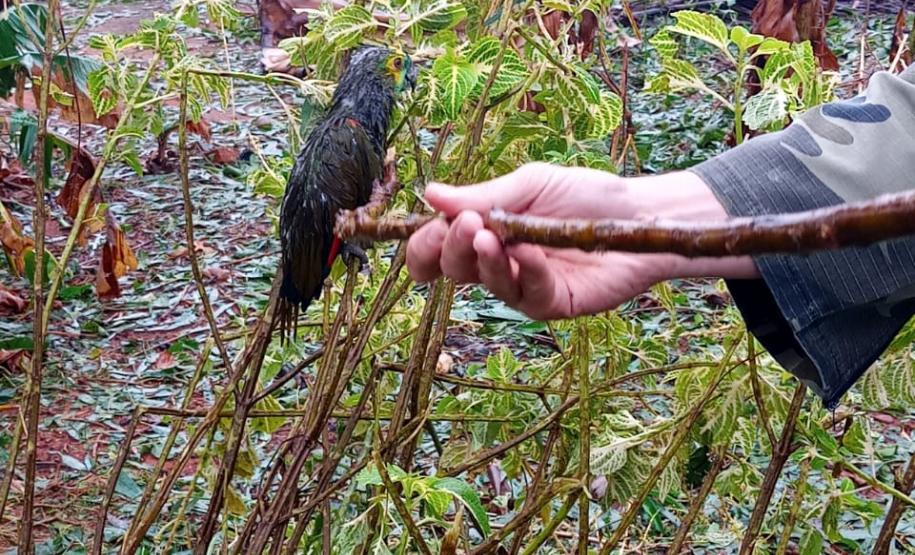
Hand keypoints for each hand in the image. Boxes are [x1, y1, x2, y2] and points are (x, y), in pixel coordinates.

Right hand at [406, 163, 758, 319]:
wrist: (639, 215)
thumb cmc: (585, 196)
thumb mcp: (530, 186)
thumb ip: (484, 197)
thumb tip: (430, 194)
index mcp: (485, 232)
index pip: (438, 248)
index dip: (427, 244)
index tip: (435, 225)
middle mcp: (498, 263)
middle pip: (453, 268)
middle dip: (453, 246)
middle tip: (467, 225)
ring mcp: (524, 287)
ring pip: (487, 284)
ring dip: (485, 260)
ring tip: (489, 236)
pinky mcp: (552, 303)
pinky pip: (529, 295)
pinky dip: (527, 271)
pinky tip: (529, 252)